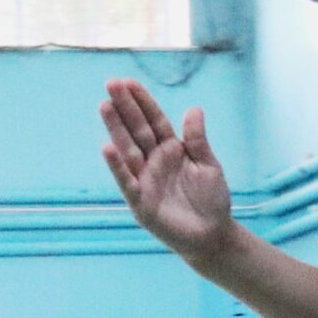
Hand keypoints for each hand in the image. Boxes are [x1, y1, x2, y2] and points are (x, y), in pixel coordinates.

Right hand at [99, 79, 233, 260]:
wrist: (212, 235)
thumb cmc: (211, 200)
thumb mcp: (208, 165)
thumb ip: (197, 139)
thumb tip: (193, 109)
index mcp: (171, 149)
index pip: (154, 120)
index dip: (142, 102)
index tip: (128, 82)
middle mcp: (154, 161)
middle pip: (137, 130)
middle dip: (125, 107)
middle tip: (111, 84)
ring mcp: (145, 180)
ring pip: (128, 150)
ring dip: (116, 129)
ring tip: (104, 106)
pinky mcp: (141, 202)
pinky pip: (127, 181)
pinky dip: (117, 166)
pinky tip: (107, 148)